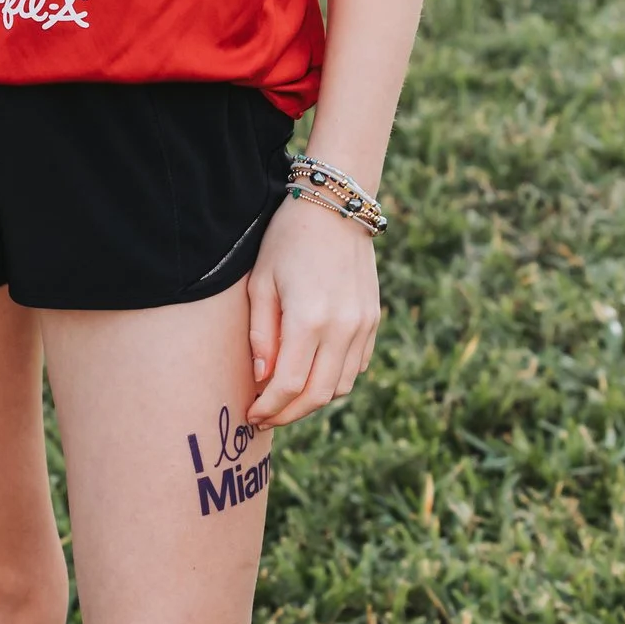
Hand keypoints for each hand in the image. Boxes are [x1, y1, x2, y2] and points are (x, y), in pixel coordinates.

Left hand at [245, 195, 379, 426]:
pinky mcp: (373, 320)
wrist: (337, 207)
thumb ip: (261, 335)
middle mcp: (342, 328)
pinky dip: (334, 379)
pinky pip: (356, 366)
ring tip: (287, 396)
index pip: (289, 386)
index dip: (269, 408)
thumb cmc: (288, 240)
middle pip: (318, 395)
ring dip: (313, 400)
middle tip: (266, 416)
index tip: (251, 414)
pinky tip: (312, 372)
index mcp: (309, 319)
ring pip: (341, 386)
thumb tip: (262, 378)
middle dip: (289, 413)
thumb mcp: (261, 283)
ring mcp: (363, 325)